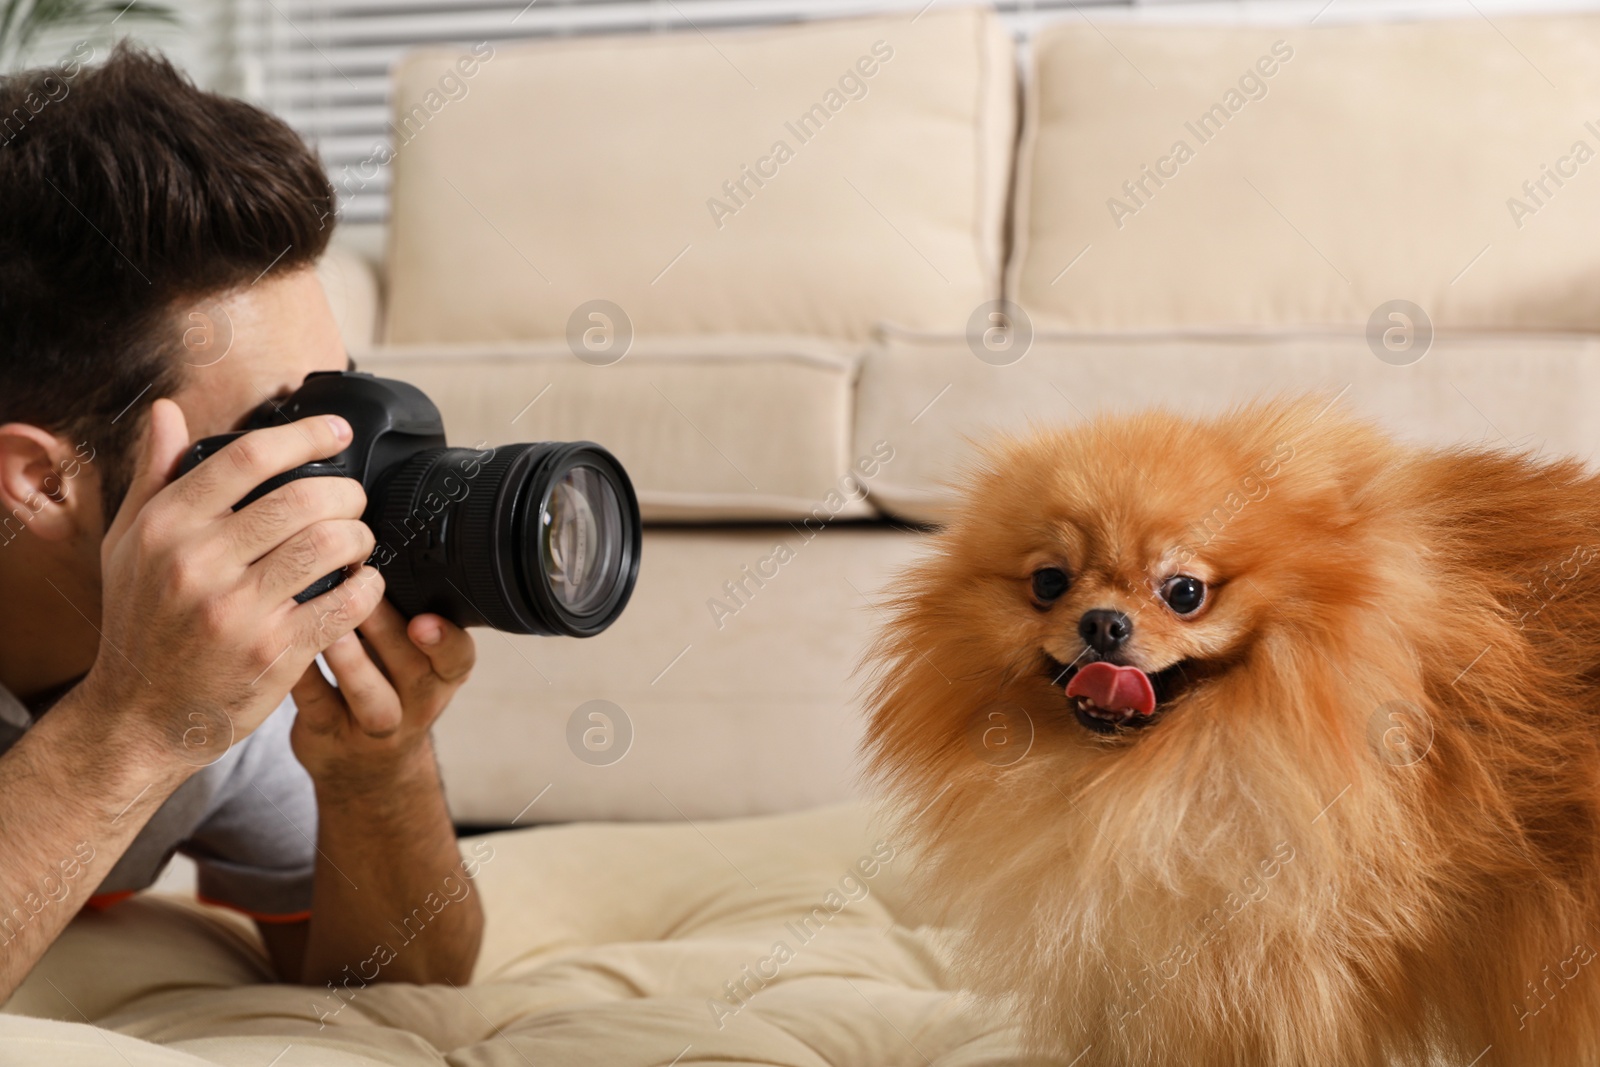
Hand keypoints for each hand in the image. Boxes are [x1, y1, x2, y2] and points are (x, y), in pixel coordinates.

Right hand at [83, 398, 385, 775]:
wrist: (137, 716)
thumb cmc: (140, 623)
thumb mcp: (129, 546)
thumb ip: (154, 476)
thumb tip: (167, 411)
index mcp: (166, 526)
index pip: (248, 458)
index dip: (306, 436)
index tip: (339, 432)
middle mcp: (198, 563)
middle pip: (302, 498)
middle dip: (347, 492)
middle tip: (355, 501)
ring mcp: (237, 610)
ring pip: (331, 545)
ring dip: (361, 537)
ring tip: (358, 542)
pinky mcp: (273, 651)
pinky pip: (345, 602)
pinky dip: (368, 587)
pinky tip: (363, 584)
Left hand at [288, 597, 474, 789]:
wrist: (363, 767)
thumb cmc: (384, 684)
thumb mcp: (410, 655)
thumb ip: (404, 609)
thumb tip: (373, 535)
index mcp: (443, 675)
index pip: (458, 657)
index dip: (446, 640)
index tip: (423, 621)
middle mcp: (418, 703)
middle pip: (412, 668)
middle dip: (386, 628)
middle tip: (359, 588)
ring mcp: (375, 728)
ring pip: (369, 694)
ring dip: (349, 657)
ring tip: (327, 622)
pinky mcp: (329, 738)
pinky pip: (315, 705)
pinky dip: (301, 673)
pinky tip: (282, 642)